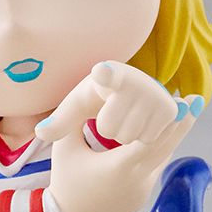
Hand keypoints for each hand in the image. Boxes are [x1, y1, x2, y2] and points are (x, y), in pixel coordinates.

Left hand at [36, 61, 192, 148]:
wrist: (135, 91)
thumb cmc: (99, 97)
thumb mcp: (77, 106)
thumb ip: (59, 121)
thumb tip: (40, 134)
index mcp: (106, 75)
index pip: (105, 75)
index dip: (105, 75)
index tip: (101, 71)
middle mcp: (134, 79)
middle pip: (109, 128)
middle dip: (107, 130)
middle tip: (111, 115)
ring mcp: (155, 93)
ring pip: (130, 136)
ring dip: (125, 136)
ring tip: (126, 119)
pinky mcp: (170, 108)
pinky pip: (148, 140)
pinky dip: (141, 139)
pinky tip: (142, 124)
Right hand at [39, 64, 200, 211]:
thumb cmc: (65, 181)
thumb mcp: (66, 146)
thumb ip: (78, 119)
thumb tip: (92, 96)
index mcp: (120, 166)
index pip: (152, 139)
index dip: (170, 120)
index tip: (184, 101)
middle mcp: (137, 180)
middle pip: (167, 147)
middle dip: (181, 124)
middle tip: (195, 101)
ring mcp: (143, 190)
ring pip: (163, 159)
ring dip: (172, 137)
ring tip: (184, 114)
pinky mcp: (142, 197)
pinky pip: (155, 169)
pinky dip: (160, 152)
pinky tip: (163, 136)